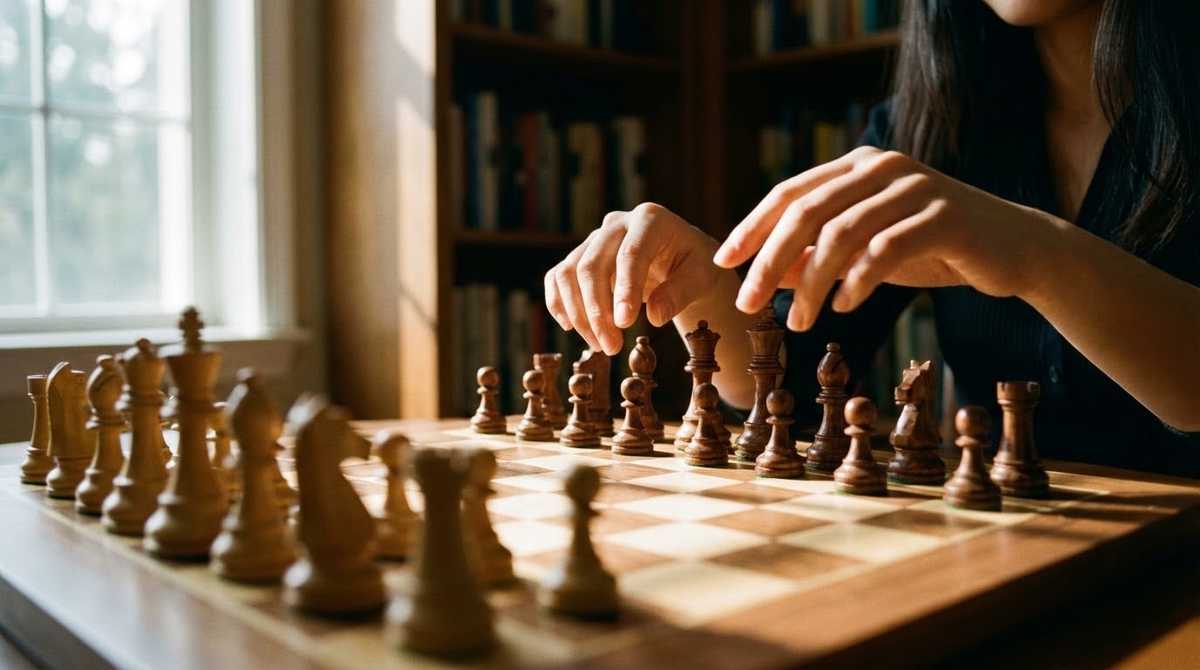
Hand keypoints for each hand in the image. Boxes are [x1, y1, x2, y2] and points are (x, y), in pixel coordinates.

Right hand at [545, 203, 729, 354]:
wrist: (682, 260)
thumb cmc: (695, 266)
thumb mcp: (701, 278)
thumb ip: (680, 293)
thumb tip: (653, 316)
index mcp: (650, 219)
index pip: (630, 255)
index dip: (624, 291)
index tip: (624, 325)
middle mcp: (617, 223)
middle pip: (591, 265)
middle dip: (597, 311)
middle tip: (611, 347)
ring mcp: (595, 238)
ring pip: (569, 273)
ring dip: (578, 314)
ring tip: (600, 346)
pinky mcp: (581, 255)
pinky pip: (558, 277)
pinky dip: (559, 304)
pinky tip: (572, 328)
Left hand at [713, 146, 1059, 329]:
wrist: (1013, 251)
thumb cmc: (930, 249)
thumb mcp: (864, 253)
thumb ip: (817, 257)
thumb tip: (761, 278)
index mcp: (857, 166)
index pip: (789, 193)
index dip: (752, 227)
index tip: (724, 262)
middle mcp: (882, 167)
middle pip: (806, 212)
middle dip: (768, 260)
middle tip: (745, 303)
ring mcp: (914, 187)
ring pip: (841, 233)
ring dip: (810, 283)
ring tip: (798, 322)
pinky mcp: (943, 215)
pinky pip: (884, 250)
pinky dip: (856, 283)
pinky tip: (844, 308)